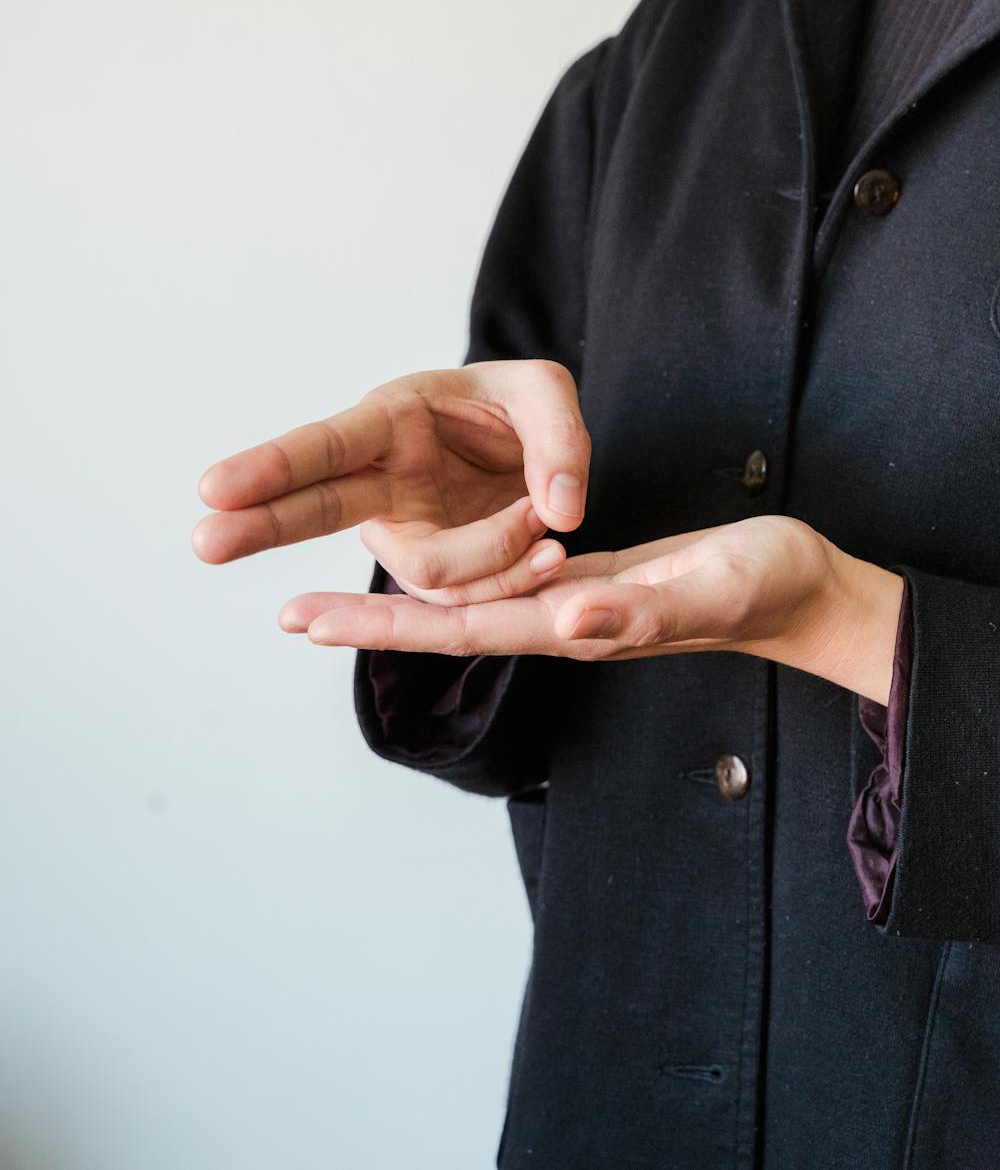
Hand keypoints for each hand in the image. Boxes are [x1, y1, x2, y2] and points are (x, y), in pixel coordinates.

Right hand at [192, 360, 590, 601]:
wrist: (536, 453)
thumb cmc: (520, 408)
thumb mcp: (547, 394)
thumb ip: (559, 441)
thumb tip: (557, 513)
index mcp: (393, 417)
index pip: (326, 444)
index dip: (273, 466)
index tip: (214, 487)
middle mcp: (381, 478)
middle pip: (313, 507)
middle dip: (260, 524)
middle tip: (204, 541)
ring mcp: (402, 531)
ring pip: (424, 572)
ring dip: (495, 552)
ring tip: (546, 520)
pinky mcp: (434, 573)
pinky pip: (463, 596)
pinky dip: (512, 575)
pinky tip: (544, 549)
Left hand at [280, 514, 903, 703]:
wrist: (797, 590)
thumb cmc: (764, 585)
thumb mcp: (710, 587)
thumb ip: (645, 613)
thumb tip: (571, 619)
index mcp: (581, 622)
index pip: (465, 627)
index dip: (386, 625)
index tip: (312, 620)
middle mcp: (565, 620)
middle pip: (449, 625)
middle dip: (368, 624)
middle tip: (288, 616)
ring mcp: (575, 604)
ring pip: (472, 605)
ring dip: (401, 604)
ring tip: (335, 594)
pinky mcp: (590, 581)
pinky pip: (506, 583)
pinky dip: (457, 578)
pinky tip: (431, 568)